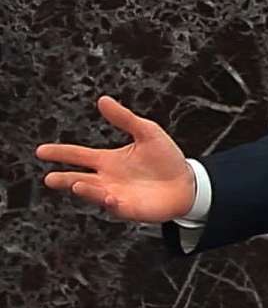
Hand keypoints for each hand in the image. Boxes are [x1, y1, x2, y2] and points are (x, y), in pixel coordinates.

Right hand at [37, 96, 194, 222]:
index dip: (61, 152)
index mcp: (109, 160)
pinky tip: (108, 195)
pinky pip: (114, 206)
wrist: (187, 182)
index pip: (79, 155)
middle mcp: (107, 179)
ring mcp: (115, 194)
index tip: (41, 150)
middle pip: (78, 179)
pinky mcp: (128, 208)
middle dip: (63, 179)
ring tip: (75, 184)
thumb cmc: (166, 158)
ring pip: (93, 193)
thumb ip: (124, 118)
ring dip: (84, 190)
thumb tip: (103, 99)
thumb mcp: (147, 132)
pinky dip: (108, 201)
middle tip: (50, 178)